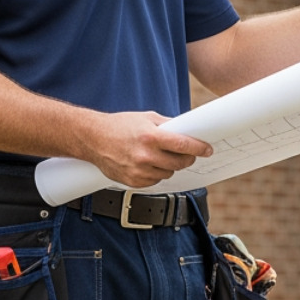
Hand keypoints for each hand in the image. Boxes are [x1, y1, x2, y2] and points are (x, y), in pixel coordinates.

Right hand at [87, 111, 213, 188]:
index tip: (207, 149)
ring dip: (171, 166)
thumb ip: (168, 125)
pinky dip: (157, 174)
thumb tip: (187, 131)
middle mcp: (144, 155)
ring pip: (168, 173)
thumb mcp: (146, 118)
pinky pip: (155, 181)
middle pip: (179, 163)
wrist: (93, 138)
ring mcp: (138, 171)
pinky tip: (150, 164)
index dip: (199, 148)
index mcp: (150, 137)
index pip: (183, 145)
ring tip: (162, 156)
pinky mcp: (132, 181)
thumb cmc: (120, 125)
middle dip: (187, 158)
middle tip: (188, 153)